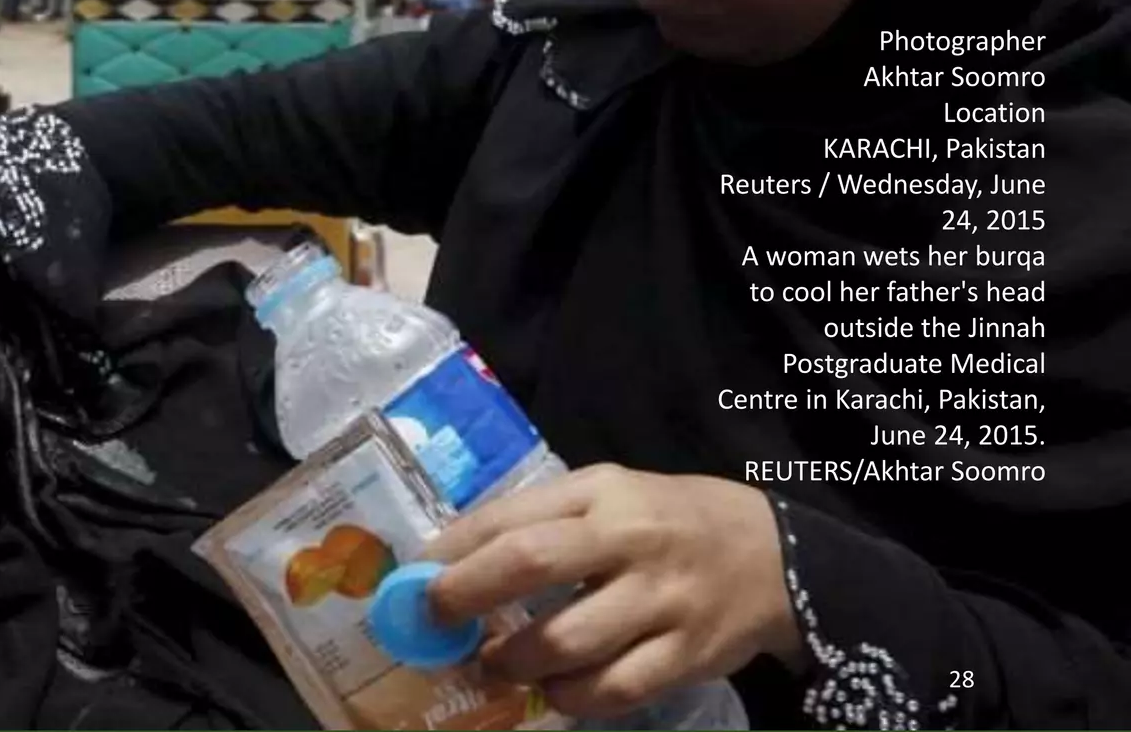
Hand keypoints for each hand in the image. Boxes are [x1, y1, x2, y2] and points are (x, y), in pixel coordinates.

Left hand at [421, 465, 798, 719]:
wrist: (775, 554)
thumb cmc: (666, 520)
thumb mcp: (608, 494)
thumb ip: (541, 520)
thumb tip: (452, 557)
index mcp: (602, 493)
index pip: (511, 517)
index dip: (453, 550)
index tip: (415, 578)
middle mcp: (631, 539)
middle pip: (531, 564)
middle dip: (466, 596)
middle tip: (436, 623)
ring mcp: (662, 600)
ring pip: (569, 641)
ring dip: (513, 661)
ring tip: (491, 664)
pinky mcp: (688, 655)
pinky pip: (615, 689)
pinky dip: (570, 697)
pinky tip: (551, 691)